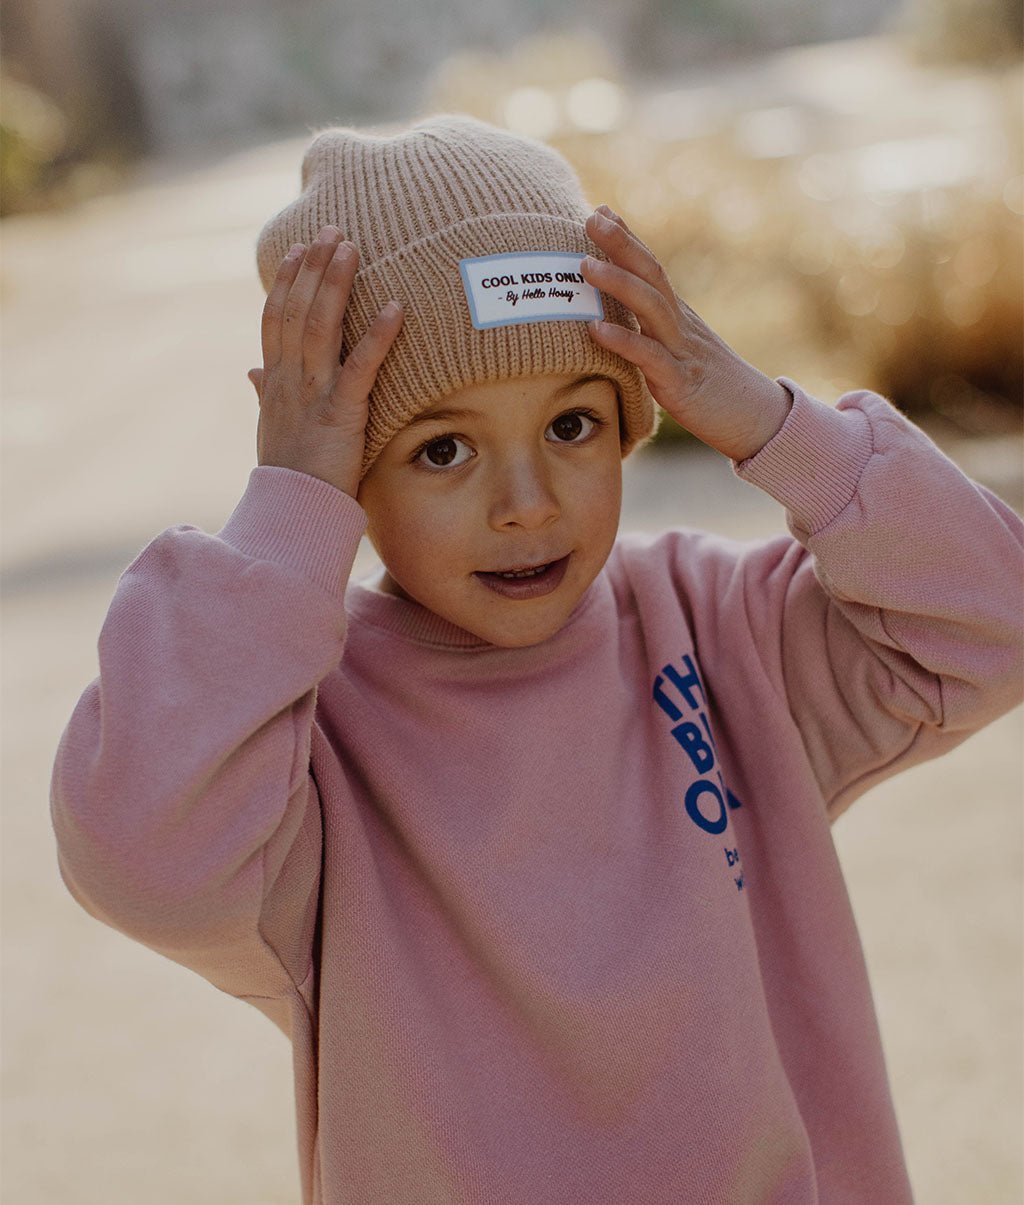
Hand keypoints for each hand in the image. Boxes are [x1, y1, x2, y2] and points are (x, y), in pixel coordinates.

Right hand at [247, 226, 403, 498]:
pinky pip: (360, 367)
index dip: (286, 283)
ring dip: (335, 284)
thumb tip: (252, 371)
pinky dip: (377, 336)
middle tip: (331, 229)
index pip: (275, 321)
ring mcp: (312, 396)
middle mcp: (288, 382)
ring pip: (320, 327)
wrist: (291, 515)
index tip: (297, 250)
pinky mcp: (341, 414)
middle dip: (313, 268)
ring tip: (350, 248)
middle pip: (296, 311)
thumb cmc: (287, 478)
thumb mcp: (272, 430)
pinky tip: (396, 308)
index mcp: (275, 384)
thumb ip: (265, 395)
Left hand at [582, 206, 790, 461]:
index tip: (601, 211)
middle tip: (591, 217)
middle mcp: (680, 326)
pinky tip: (595, 329)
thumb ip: (654, 336)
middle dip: (621, 244)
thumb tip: (621, 323)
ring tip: (585, 264)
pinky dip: (623, 341)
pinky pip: (650, 358)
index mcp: (678, 318)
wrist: (756, 420)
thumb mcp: (679, 356)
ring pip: (651, 307)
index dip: (628, 240)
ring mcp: (682, 352)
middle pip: (652, 274)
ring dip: (618, 282)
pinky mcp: (681, 384)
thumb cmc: (712, 392)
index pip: (651, 269)